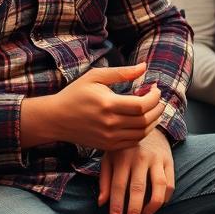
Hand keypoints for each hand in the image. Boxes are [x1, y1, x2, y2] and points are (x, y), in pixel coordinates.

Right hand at [23, 63, 163, 149]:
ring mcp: (109, 138)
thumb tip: (144, 66)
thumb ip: (122, 72)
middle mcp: (110, 124)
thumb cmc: (75, 94)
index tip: (155, 88)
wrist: (56, 119)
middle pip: (145, 120)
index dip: (154, 97)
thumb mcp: (96, 76)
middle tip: (158, 98)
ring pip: (142, 133)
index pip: (142, 105)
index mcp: (108, 104)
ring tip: (154, 109)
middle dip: (157, 108)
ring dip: (153, 121)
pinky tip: (143, 121)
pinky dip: (143, 132)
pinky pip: (133, 142)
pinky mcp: (107, 146)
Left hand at [98, 129, 174, 213]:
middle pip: (138, 187)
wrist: (144, 125)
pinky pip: (170, 183)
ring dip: (153, 205)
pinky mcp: (168, 160)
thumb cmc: (124, 147)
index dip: (116, 204)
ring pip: (159, 186)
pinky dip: (166, 197)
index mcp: (123, 157)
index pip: (119, 185)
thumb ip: (105, 180)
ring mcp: (156, 158)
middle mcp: (140, 157)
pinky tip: (158, 204)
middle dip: (134, 207)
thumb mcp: (109, 158)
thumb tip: (102, 203)